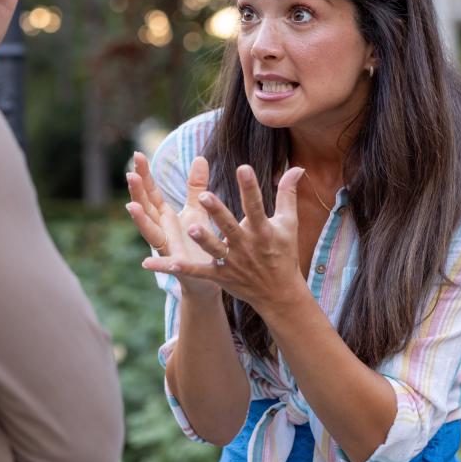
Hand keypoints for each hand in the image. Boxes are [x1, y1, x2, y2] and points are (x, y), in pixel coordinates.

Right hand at [125, 153, 218, 299]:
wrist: (206, 276)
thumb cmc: (198, 241)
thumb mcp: (197, 209)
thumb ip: (196, 186)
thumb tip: (199, 158)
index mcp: (165, 216)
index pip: (151, 192)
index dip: (144, 175)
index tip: (137, 155)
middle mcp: (161, 230)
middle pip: (146, 208)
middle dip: (137, 192)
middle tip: (130, 174)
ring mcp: (166, 248)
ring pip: (150, 233)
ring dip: (140, 221)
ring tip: (131, 207)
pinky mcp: (177, 267)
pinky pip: (165, 266)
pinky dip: (156, 264)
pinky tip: (145, 263)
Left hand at [141, 163, 309, 317]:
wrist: (279, 294)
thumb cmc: (283, 253)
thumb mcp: (289, 223)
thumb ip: (288, 194)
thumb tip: (297, 167)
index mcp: (263, 231)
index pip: (256, 206)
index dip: (250, 187)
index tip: (243, 167)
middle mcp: (246, 246)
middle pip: (230, 226)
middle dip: (218, 212)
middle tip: (204, 196)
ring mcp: (233, 262)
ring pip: (215, 249)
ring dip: (203, 240)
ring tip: (191, 229)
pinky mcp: (221, 276)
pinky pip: (199, 272)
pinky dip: (181, 268)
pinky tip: (163, 262)